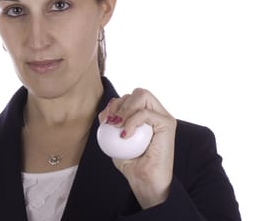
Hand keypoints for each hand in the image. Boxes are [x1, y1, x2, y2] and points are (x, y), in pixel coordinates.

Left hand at [98, 88, 176, 208]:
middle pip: (138, 92)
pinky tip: (125, 135)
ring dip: (125, 109)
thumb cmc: (131, 163)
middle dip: (120, 104)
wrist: (144, 181)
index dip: (116, 103)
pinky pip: (145, 113)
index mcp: (146, 115)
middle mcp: (157, 113)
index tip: (106, 120)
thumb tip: (105, 111)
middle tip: (112, 122)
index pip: (131, 97)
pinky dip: (131, 122)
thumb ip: (111, 124)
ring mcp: (163, 117)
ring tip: (117, 126)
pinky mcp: (168, 124)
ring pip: (142, 95)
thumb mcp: (114, 140)